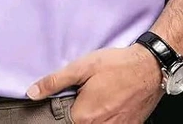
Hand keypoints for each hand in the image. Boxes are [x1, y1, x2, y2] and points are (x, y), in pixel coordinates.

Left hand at [26, 44, 163, 122]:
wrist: (150, 67)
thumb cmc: (117, 65)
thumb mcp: (82, 67)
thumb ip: (55, 81)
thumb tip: (32, 93)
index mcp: (84, 117)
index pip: (61, 123)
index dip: (60, 111)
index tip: (66, 100)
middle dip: (77, 113)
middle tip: (86, 95)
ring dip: (93, 116)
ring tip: (99, 98)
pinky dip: (107, 119)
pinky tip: (110, 104)